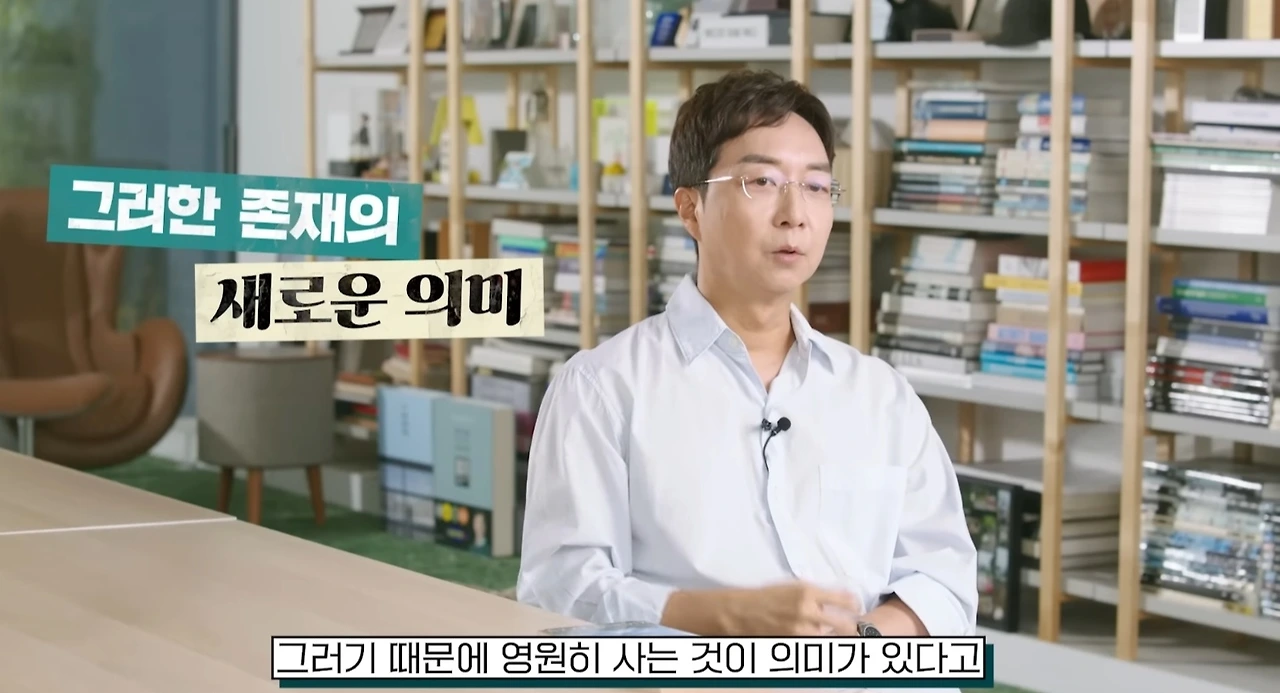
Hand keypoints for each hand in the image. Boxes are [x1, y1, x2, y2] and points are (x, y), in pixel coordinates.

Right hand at [725, 581, 862, 635]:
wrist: (741, 612)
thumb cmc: (767, 596)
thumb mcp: (792, 587)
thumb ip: (815, 594)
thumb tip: (839, 600)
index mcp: (807, 592)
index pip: (844, 600)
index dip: (855, 605)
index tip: (856, 607)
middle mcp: (806, 612)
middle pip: (844, 625)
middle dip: (852, 627)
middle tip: (854, 626)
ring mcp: (800, 631)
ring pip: (830, 638)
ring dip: (834, 636)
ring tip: (835, 634)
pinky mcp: (793, 644)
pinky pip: (814, 646)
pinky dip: (818, 643)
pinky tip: (816, 639)